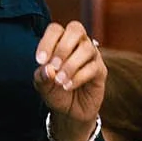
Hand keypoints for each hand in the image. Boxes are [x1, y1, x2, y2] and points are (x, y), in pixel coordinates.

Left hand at [33, 22, 104, 136]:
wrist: (69, 111)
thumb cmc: (55, 91)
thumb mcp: (42, 85)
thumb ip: (42, 76)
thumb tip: (48, 69)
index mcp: (60, 41)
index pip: (55, 30)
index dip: (47, 42)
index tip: (40, 60)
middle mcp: (78, 43)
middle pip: (76, 29)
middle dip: (63, 47)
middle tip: (54, 66)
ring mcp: (91, 55)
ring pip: (86, 48)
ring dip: (71, 65)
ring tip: (60, 81)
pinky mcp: (101, 70)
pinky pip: (93, 67)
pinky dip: (78, 77)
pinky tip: (68, 86)